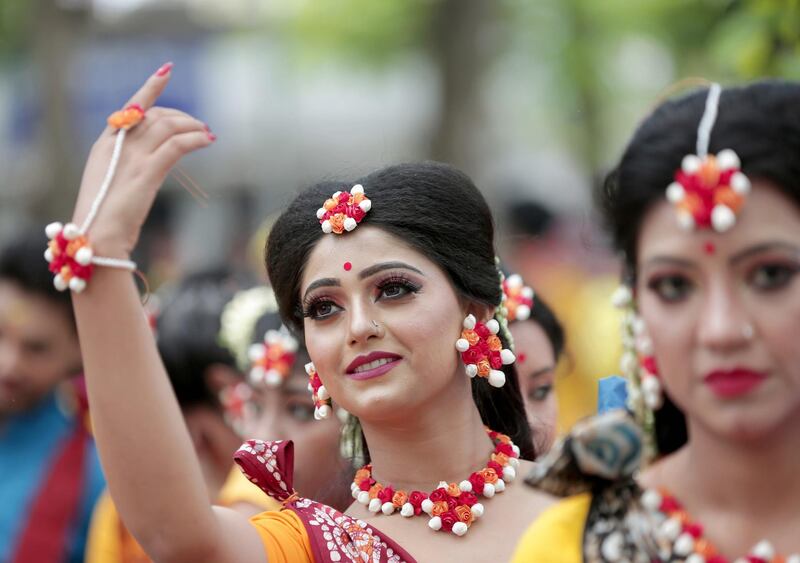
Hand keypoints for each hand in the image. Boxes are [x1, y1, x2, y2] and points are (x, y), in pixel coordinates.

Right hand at [71, 64, 214, 257]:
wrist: (98, 237)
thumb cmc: (105, 218)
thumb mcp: (113, 185)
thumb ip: (128, 167)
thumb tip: (152, 163)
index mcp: (104, 146)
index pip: (131, 108)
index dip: (150, 89)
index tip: (166, 72)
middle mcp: (116, 145)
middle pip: (154, 116)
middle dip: (180, 116)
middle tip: (199, 125)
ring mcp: (131, 157)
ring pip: (168, 126)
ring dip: (192, 126)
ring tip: (207, 133)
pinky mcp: (147, 172)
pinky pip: (177, 145)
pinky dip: (195, 139)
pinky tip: (206, 141)